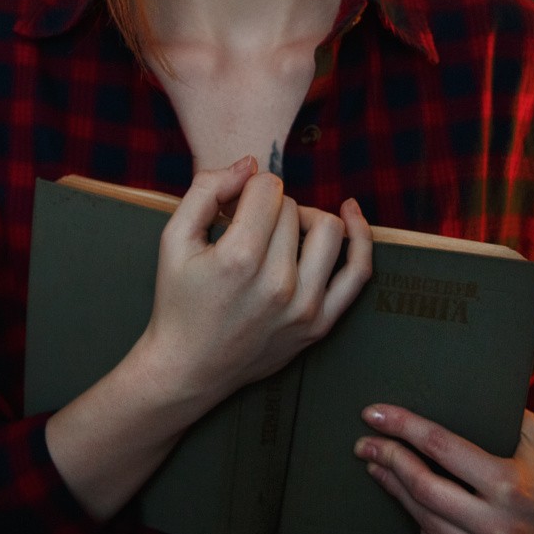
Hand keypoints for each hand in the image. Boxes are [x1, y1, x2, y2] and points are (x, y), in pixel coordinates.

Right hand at [133, 156, 374, 411]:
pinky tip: (350, 213)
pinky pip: (358, 272)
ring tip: (281, 232)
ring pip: (329, 228)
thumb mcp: (173, 238)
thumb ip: (206, 190)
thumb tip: (251, 164)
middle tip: (247, 227)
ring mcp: (305, 306)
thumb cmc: (178, 301)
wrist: (187, 368)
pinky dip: (360, 237)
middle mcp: (278, 283)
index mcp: (239, 259)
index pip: (267, 189)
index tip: (233, 207)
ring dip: (305, 218)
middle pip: (293, 208)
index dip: (248, 188)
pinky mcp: (320, 324)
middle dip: (269, 207)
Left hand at [355, 406, 533, 533]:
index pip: (441, 448)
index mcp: (511, 484)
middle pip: (422, 490)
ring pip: (424, 523)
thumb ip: (492, 419)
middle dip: (387, 461)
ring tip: (379, 469)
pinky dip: (421, 527)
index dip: (403, 427)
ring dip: (396, 492)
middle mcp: (499, 525)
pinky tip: (412, 506)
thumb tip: (437, 398)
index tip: (374, 413)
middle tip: (365, 445)